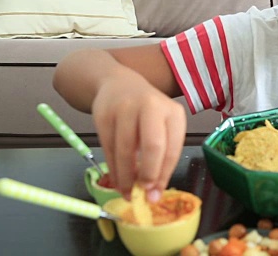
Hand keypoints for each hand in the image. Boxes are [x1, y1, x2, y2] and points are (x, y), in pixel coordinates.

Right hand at [91, 74, 185, 201]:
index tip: (156, 194)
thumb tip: (153, 192)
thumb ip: (162, 155)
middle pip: (153, 146)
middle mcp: (152, 107)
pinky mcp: (104, 115)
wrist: (118, 84)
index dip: (164, 174)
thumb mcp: (162, 125)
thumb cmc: (147, 112)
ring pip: (126, 150)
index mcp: (173, 112)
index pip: (172, 148)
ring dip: (125, 176)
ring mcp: (126, 109)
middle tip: (142, 192)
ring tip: (126, 192)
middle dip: (148, 173)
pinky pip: (108, 148)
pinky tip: (116, 179)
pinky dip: (112, 168)